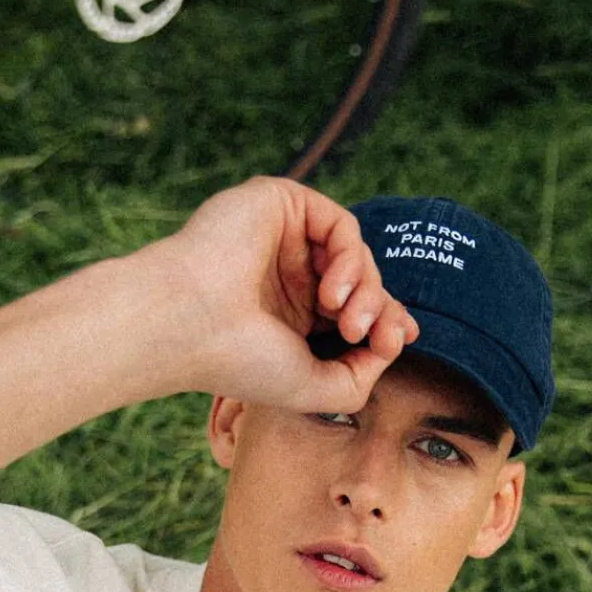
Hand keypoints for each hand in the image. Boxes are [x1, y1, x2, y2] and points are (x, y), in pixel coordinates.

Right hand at [153, 175, 417, 411]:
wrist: (190, 325)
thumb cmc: (240, 361)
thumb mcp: (314, 387)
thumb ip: (361, 377)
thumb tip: (393, 342)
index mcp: (289, 314)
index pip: (351, 308)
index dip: (384, 320)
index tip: (400, 339)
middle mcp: (287, 274)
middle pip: (361, 280)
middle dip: (379, 309)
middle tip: (372, 336)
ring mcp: (284, 238)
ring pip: (354, 254)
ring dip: (365, 290)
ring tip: (348, 323)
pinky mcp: (281, 204)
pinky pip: (340, 224)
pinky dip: (349, 260)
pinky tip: (331, 293)